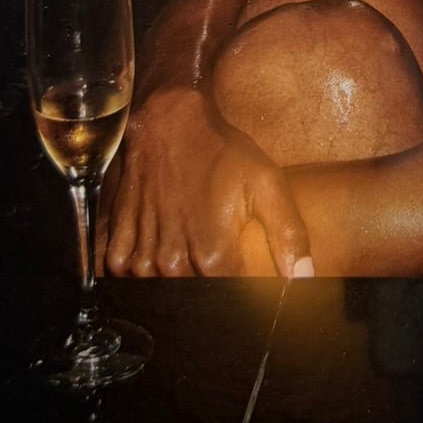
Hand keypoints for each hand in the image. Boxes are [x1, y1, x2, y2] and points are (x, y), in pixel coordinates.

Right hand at [102, 87, 312, 278]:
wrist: (168, 122)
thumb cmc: (221, 152)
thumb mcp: (266, 183)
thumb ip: (288, 233)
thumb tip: (303, 279)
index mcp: (212, 253)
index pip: (228, 299)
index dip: (240, 295)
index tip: (245, 280)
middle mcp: (172, 261)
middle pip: (194, 301)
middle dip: (208, 291)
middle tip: (216, 260)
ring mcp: (141, 254)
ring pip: (160, 292)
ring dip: (175, 280)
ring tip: (188, 250)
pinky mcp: (118, 242)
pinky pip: (127, 276)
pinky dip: (142, 271)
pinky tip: (159, 250)